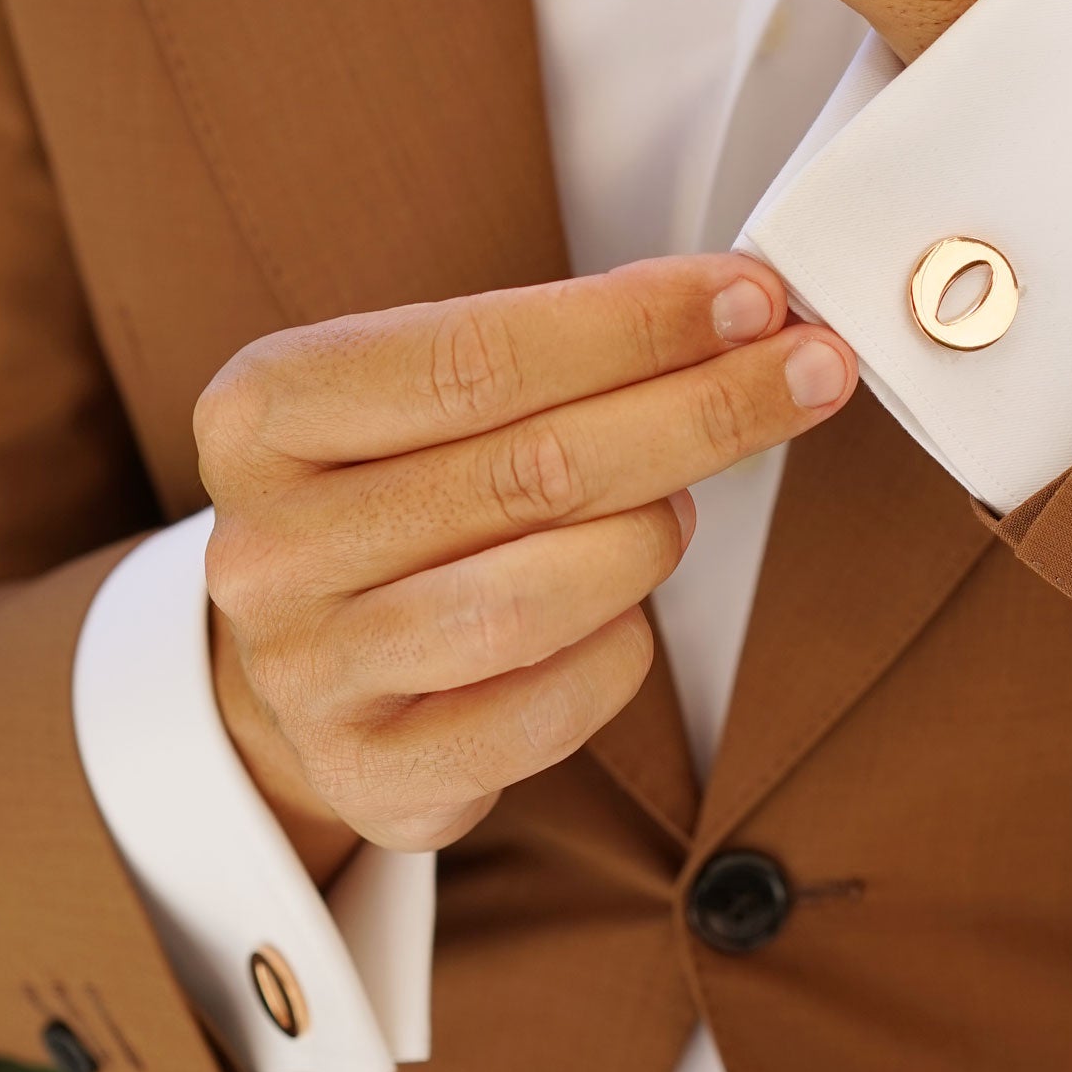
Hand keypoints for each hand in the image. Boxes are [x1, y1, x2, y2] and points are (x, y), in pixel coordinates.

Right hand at [193, 257, 856, 879]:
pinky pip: (549, 709)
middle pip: (533, 470)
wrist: (299, 666)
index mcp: (264, 413)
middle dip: (700, 411)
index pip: (477, 355)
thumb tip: (738, 315)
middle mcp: (268, 545)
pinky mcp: (371, 773)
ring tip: (674, 510)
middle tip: (808, 374)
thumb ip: (549, 352)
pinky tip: (624, 617)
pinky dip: (617, 651)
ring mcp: (309, 671)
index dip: (636, 325)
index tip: (753, 298)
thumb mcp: (420, 400)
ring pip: (540, 598)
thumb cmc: (396, 503)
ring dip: (648, 541)